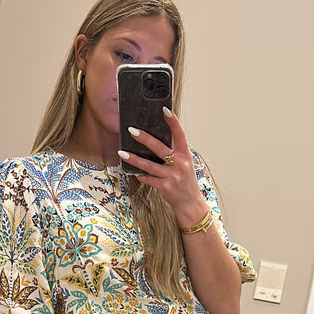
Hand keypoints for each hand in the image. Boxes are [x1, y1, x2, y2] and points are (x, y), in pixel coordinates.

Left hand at [119, 110, 207, 227]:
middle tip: (132, 130)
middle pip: (159, 148)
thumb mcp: (185, 164)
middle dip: (144, 138)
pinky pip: (148, 179)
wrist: (190, 204)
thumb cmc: (185, 182)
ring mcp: (172, 176)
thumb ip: (174, 154)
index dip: (173, 121)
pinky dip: (141, 175)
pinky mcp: (165, 187)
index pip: (180, 134)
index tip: (164, 110)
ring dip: (134, 159)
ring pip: (149, 165)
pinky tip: (135, 172)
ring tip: (122, 152)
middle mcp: (180, 164)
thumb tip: (155, 142)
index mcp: (185, 155)